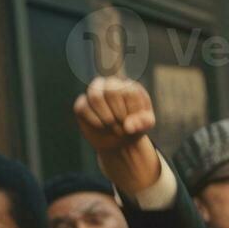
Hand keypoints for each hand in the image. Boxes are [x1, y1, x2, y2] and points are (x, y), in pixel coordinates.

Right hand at [73, 77, 161, 194]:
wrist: (121, 142)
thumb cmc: (137, 130)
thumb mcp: (146, 126)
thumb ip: (143, 122)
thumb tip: (128, 125)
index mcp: (130, 86)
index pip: (127, 90)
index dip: (130, 110)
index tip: (133, 124)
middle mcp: (111, 85)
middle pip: (110, 91)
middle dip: (117, 113)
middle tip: (122, 127)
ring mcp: (94, 93)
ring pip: (94, 94)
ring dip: (105, 116)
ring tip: (113, 127)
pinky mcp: (81, 105)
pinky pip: (81, 106)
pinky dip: (93, 120)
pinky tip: (101, 127)